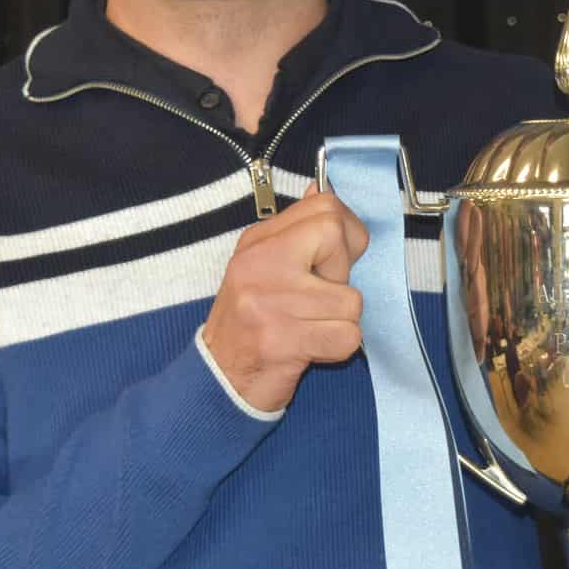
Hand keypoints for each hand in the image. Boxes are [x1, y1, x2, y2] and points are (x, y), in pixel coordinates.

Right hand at [200, 187, 369, 413]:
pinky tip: (310, 350)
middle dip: (343, 276)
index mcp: (258, 241)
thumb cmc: (249, 324)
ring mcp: (268, 301)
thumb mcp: (264, 268)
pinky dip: (337, 349)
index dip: (346, 233)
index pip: (324, 207)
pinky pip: (347, 336)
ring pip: (351, 299)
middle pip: (337, 237)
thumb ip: (296, 232)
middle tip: (319, 301)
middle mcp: (259, 264)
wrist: (217, 379)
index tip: (335, 260)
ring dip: (340, 322)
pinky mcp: (281, 339)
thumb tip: (322, 189)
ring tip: (309, 329)